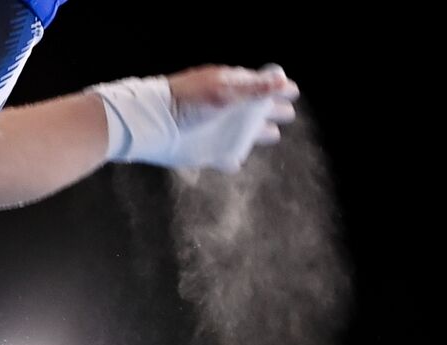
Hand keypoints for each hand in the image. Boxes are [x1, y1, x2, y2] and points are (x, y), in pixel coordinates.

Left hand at [165, 63, 300, 170]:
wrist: (152, 122)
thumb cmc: (187, 101)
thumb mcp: (222, 92)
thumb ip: (253, 89)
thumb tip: (282, 80)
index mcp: (230, 88)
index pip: (260, 87)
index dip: (277, 89)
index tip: (293, 91)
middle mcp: (225, 108)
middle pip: (254, 110)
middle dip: (272, 110)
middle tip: (289, 113)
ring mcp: (215, 129)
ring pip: (242, 132)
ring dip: (257, 134)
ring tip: (273, 135)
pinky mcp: (204, 150)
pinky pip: (223, 156)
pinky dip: (232, 159)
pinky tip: (238, 161)